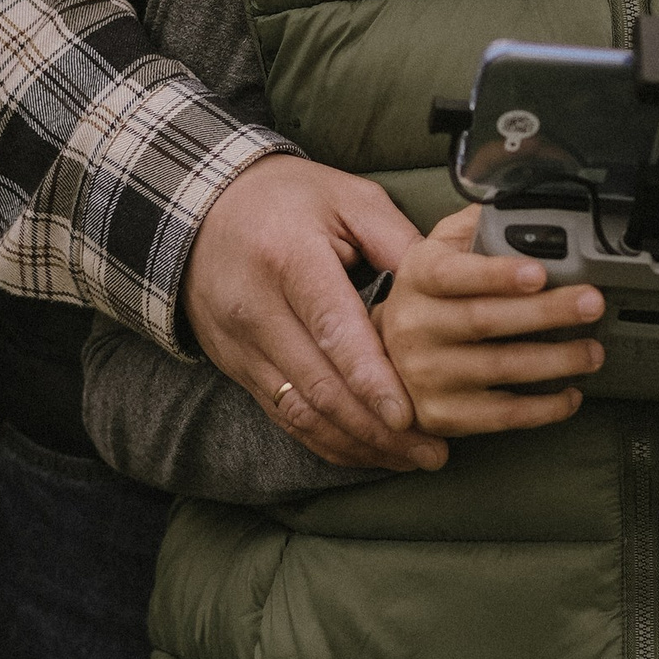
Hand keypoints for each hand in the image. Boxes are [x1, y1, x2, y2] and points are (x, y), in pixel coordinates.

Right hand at [184, 154, 434, 472]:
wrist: (201, 210)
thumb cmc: (286, 199)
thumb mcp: (347, 198)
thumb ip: (399, 241)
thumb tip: (457, 282)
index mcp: (289, 258)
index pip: (331, 328)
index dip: (369, 377)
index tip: (407, 415)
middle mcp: (258, 309)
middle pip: (318, 384)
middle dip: (377, 427)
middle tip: (432, 452)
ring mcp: (241, 345)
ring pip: (299, 412)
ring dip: (356, 444)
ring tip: (410, 460)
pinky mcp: (237, 368)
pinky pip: (283, 417)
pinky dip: (327, 442)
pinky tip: (367, 452)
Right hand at [376, 207, 605, 436]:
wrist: (382, 353)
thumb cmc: (429, 296)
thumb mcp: (439, 249)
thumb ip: (476, 226)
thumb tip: (524, 200)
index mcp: (418, 277)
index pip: (454, 274)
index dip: (497, 274)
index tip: (539, 272)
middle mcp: (415, 326)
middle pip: (485, 320)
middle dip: (546, 312)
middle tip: (591, 304)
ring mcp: (425, 375)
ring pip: (499, 368)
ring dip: (555, 360)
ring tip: (592, 350)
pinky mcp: (440, 415)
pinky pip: (501, 416)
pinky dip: (542, 408)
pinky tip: (570, 394)